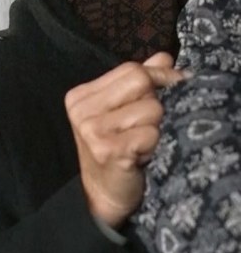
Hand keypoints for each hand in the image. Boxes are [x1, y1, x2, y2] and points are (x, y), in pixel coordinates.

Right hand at [66, 52, 184, 227]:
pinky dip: (154, 145)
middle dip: (156, 102)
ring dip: (156, 128)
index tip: (173, 88)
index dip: (160, 77)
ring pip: (152, 109)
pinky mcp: (108, 150)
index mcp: (80, 96)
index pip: (131, 69)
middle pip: (142, 82)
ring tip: (141, 142)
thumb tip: (164, 57)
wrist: (103, 195)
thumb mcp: (122, 111)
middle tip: (147, 124)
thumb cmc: (117, 149)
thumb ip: (139, 82)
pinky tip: (141, 155)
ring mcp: (92, 131)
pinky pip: (152, 134)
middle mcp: (81, 111)